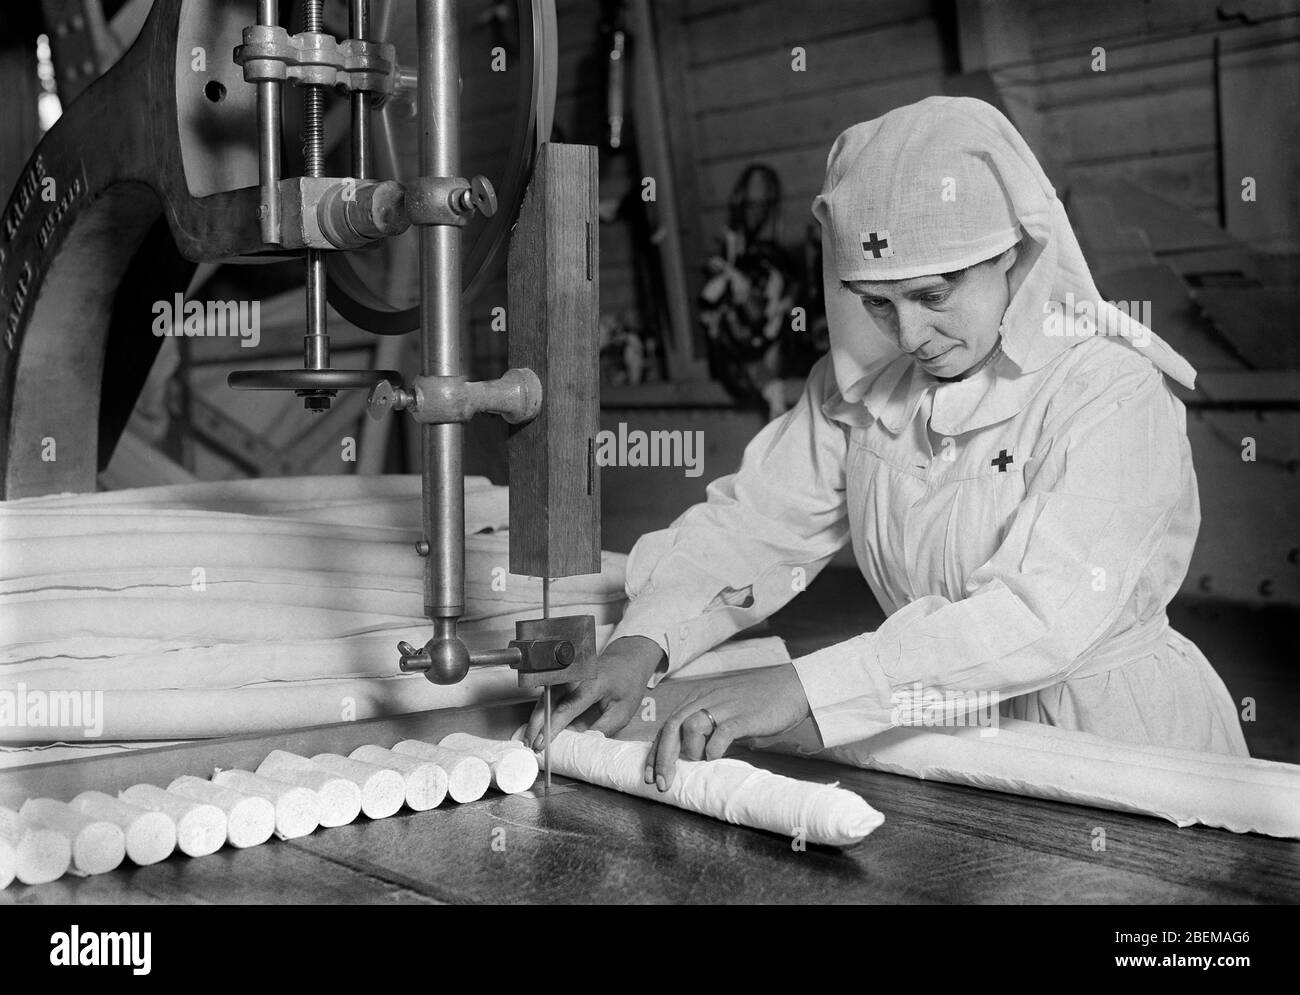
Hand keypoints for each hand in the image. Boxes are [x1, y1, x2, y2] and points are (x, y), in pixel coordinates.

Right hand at [524, 635, 664, 749]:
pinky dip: (541, 712)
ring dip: (536, 719)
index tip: (543, 743)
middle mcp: (577, 677)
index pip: (568, 707)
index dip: (553, 727)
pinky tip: (537, 726)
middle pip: (549, 701)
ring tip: (530, 739)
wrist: (628, 660)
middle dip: (536, 725)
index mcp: (593, 684)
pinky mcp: (565, 678)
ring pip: (545, 698)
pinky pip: (549, 696)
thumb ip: (602, 728)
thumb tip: (582, 744)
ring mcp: (569, 675)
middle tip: (530, 745)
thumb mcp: (623, 711)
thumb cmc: (627, 684)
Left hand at [647, 665, 810, 791]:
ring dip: (689, 750)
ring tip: (699, 761)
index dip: (656, 752)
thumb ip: (708, 728)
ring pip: (691, 726)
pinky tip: (715, 757)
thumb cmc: (758, 704)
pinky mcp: (744, 716)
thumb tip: (690, 755)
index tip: (650, 775)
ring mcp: (726, 707)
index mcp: (700, 699)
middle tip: (662, 783)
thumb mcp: (725, 712)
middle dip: (663, 758)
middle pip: (673, 727)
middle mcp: (708, 700)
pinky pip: (721, 732)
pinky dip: (714, 748)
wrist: (791, 688)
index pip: (668, 725)